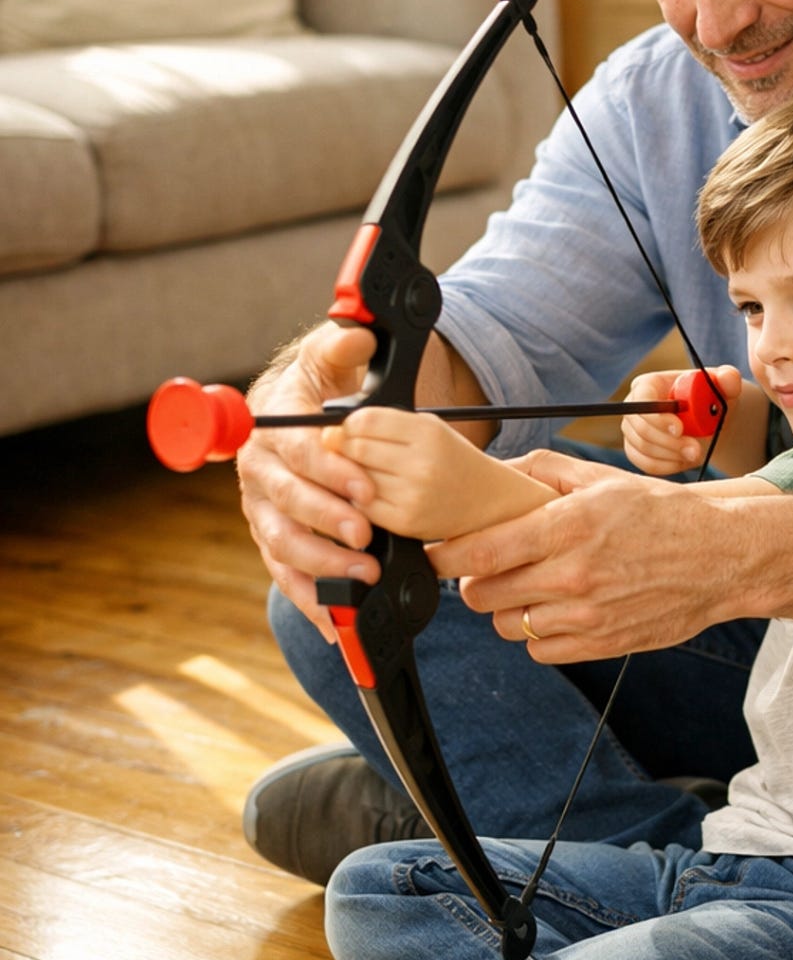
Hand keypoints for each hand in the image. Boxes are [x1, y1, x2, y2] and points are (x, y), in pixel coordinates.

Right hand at [236, 322, 379, 639]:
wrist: (303, 413)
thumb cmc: (321, 385)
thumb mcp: (332, 356)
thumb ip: (342, 346)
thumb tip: (355, 334)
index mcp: (271, 428)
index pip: (296, 453)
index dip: (330, 473)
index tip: (365, 489)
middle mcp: (259, 472)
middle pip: (287, 504)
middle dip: (327, 522)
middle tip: (366, 537)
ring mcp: (264, 511)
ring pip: (283, 545)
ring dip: (321, 565)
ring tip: (364, 576)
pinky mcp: (275, 540)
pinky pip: (287, 575)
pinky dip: (310, 601)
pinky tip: (336, 625)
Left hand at [324, 405, 553, 542]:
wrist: (486, 501)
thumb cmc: (450, 461)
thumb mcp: (426, 429)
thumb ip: (383, 425)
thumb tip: (330, 434)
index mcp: (427, 431)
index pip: (365, 421)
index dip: (346, 425)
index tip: (342, 431)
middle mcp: (422, 462)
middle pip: (356, 449)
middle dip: (342, 451)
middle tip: (343, 454)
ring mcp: (413, 494)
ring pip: (354, 479)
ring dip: (349, 478)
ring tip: (363, 474)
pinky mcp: (405, 521)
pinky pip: (362, 507)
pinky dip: (359, 501)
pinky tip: (371, 495)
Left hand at [431, 449, 749, 663]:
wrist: (720, 555)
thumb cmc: (662, 512)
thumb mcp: (602, 477)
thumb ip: (543, 471)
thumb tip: (496, 471)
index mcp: (568, 527)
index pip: (480, 553)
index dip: (446, 556)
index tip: (438, 553)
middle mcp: (573, 575)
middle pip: (483, 595)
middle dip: (474, 581)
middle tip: (486, 567)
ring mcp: (587, 616)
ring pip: (507, 625)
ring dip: (505, 608)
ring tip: (524, 587)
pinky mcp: (602, 644)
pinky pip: (540, 649)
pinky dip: (537, 632)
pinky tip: (553, 609)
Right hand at [621, 364, 743, 474]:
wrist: (712, 422)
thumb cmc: (713, 398)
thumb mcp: (724, 387)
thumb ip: (728, 379)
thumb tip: (727, 377)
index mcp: (650, 384)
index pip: (642, 399)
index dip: (657, 416)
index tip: (680, 429)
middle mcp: (635, 406)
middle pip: (639, 427)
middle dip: (668, 442)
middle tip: (695, 450)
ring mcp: (633, 430)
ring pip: (642, 448)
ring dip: (671, 456)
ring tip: (696, 454)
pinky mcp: (637, 450)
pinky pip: (645, 464)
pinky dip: (667, 466)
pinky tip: (685, 461)